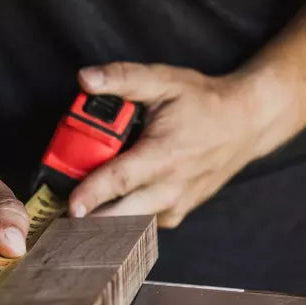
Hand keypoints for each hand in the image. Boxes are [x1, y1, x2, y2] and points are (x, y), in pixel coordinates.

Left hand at [68, 63, 293, 227]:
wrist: (246, 124)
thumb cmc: (204, 103)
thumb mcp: (165, 81)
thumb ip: (124, 78)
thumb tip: (85, 79)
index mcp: (165, 155)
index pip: (122, 180)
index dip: (93, 193)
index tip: (71, 206)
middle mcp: (171, 188)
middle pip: (123, 217)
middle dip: (90, 222)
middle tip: (59, 220)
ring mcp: (175, 206)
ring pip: (131, 226)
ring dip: (103, 222)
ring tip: (77, 215)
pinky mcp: (175, 215)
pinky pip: (141, 224)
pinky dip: (122, 219)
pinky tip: (107, 206)